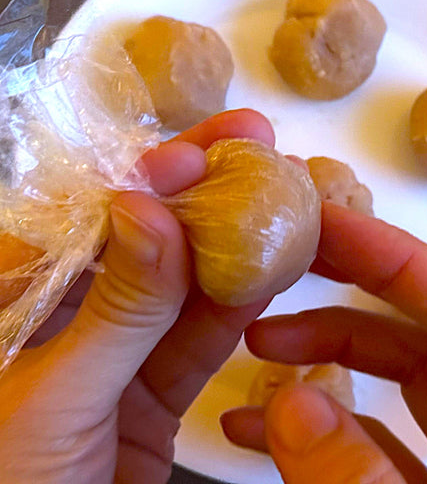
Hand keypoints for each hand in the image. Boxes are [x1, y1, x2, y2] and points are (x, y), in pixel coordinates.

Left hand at [0, 109, 274, 483]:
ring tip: (283, 200)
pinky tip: (274, 269)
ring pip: (186, 284)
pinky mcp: (158, 388)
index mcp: (21, 297)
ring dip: (234, 244)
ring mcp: (122, 349)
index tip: (202, 151)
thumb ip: (115, 309)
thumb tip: (148, 211)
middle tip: (258, 148)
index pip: (90, 216)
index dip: (146, 177)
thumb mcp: (56, 395)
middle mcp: (73, 312)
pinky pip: (203, 338)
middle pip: (148, 238)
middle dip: (202, 193)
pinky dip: (239, 306)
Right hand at [222, 202, 426, 482]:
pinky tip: (259, 423)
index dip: (398, 258)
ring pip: (396, 380)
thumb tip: (292, 404)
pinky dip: (319, 423)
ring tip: (260, 341)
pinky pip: (374, 440)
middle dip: (353, 289)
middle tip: (290, 259)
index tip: (329, 228)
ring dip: (328, 352)